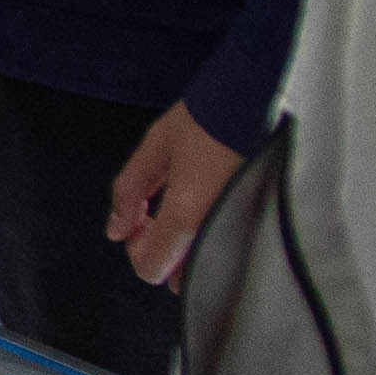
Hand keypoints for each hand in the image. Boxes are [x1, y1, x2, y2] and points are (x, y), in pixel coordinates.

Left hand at [108, 103, 245, 286]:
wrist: (260, 99)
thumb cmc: (209, 118)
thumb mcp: (155, 147)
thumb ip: (129, 190)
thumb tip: (115, 229)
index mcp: (185, 216)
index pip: (150, 268)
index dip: (134, 247)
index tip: (139, 218)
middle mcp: (214, 233)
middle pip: (176, 276)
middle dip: (160, 251)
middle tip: (158, 214)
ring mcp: (239, 232)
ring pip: (202, 268)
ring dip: (184, 250)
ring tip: (184, 207)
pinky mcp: (257, 223)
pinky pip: (225, 252)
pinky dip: (208, 242)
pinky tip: (206, 206)